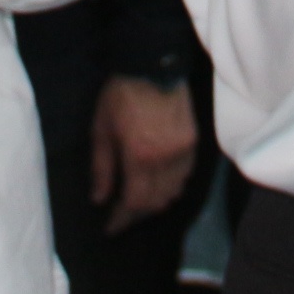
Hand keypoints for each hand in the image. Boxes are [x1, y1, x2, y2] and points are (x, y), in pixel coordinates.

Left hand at [90, 75, 198, 232]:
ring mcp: (184, 152)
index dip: (122, 220)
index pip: (134, 203)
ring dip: (156, 202)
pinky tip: (159, 182)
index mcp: (140, 156)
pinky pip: (185, 176)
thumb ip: (101, 167)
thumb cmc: (120, 94)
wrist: (153, 64)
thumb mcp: (101, 129)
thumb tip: (99, 199)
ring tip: (139, 201)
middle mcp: (166, 160)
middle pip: (156, 203)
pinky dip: (171, 185)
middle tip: (122, 216)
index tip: (110, 229)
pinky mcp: (194, 142)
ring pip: (173, 192)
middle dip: (137, 214)